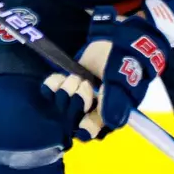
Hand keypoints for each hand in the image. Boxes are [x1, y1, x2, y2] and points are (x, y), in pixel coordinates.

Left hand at [42, 8, 169, 140]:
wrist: (117, 40)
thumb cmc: (124, 65)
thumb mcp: (122, 84)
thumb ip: (114, 103)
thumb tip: (111, 123)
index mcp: (107, 116)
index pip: (90, 132)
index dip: (84, 128)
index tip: (82, 123)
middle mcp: (90, 111)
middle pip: (71, 119)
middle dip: (77, 102)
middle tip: (86, 85)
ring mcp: (75, 97)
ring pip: (60, 104)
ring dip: (67, 89)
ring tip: (78, 77)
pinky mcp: (65, 84)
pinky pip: (48, 91)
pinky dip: (52, 84)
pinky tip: (62, 76)